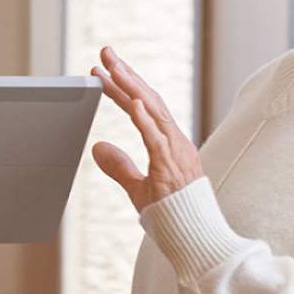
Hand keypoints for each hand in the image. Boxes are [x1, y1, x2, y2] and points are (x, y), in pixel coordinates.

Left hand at [90, 45, 201, 212]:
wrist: (196, 241)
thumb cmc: (171, 216)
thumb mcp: (138, 187)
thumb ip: (120, 167)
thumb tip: (97, 147)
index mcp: (169, 144)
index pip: (143, 106)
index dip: (122, 87)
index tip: (102, 71)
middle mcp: (175, 142)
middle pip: (149, 99)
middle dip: (126, 74)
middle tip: (105, 52)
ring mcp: (176, 153)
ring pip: (154, 111)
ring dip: (132, 87)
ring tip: (114, 67)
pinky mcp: (172, 168)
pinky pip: (158, 140)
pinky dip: (146, 120)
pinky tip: (134, 102)